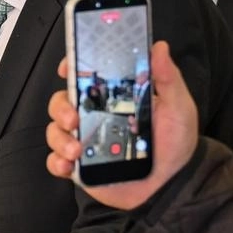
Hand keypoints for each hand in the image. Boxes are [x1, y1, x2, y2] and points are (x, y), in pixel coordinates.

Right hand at [45, 42, 196, 209]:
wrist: (173, 185)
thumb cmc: (175, 143)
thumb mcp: (177, 106)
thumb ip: (167, 78)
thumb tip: (160, 47)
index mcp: (113, 99)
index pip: (84, 77)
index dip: (71, 68)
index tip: (67, 69)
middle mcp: (94, 117)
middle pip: (61, 102)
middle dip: (60, 108)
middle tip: (74, 119)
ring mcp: (84, 141)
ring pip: (55, 130)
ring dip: (59, 138)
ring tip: (76, 150)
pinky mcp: (79, 166)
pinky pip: (56, 160)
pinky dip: (56, 161)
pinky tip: (68, 164)